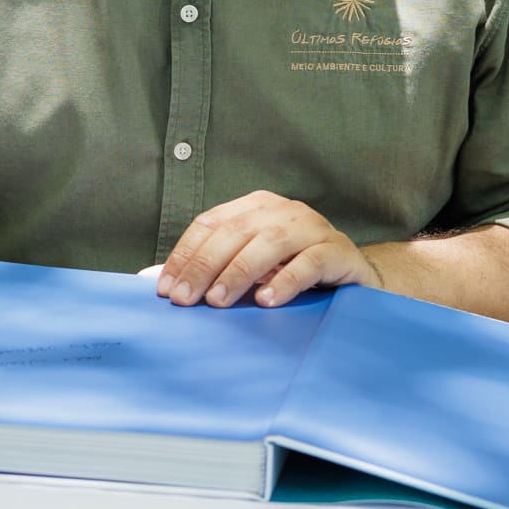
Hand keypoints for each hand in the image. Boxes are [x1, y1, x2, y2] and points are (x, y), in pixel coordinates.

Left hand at [149, 191, 381, 309]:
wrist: (353, 276)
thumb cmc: (293, 271)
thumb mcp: (250, 266)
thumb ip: (211, 269)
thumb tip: (155, 281)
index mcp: (256, 207)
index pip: (211, 223)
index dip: (185, 254)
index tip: (165, 289)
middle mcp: (284, 210)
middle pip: (236, 232)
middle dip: (205, 266)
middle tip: (185, 300)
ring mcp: (313, 228)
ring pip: (271, 242)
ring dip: (240, 272)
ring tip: (219, 301)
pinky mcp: (338, 251)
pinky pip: (311, 262)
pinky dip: (286, 280)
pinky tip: (267, 300)